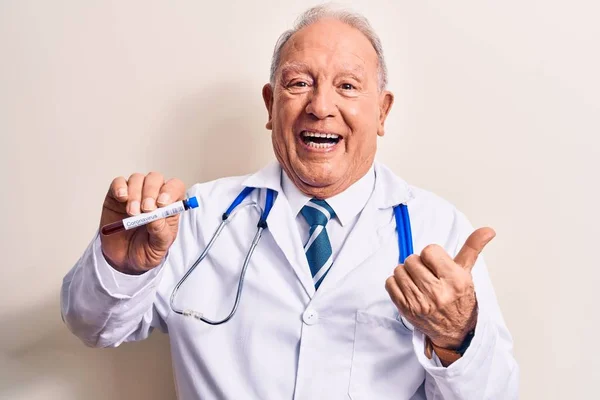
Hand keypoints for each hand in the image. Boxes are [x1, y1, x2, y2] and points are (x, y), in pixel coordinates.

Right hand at [99, 172, 185, 273]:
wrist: (124, 259)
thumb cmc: (147, 250)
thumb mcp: (159, 247)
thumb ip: (160, 232)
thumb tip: (156, 217)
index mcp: (169, 205)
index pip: (175, 187)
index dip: (170, 191)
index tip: (162, 204)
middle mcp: (153, 195)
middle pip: (155, 179)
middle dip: (151, 192)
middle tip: (145, 209)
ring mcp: (135, 193)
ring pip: (138, 179)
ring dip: (136, 194)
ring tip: (132, 213)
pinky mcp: (116, 196)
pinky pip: (119, 182)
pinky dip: (120, 187)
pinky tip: (122, 198)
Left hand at [385, 228, 495, 348]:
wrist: (455, 330)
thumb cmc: (459, 298)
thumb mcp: (467, 272)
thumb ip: (472, 248)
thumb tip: (488, 230)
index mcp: (455, 280)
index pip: (429, 251)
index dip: (431, 255)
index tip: (436, 264)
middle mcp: (438, 293)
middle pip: (412, 260)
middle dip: (418, 264)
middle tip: (427, 275)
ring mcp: (420, 303)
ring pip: (399, 270)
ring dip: (406, 273)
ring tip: (418, 282)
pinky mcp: (406, 309)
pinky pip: (390, 283)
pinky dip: (397, 283)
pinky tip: (409, 289)